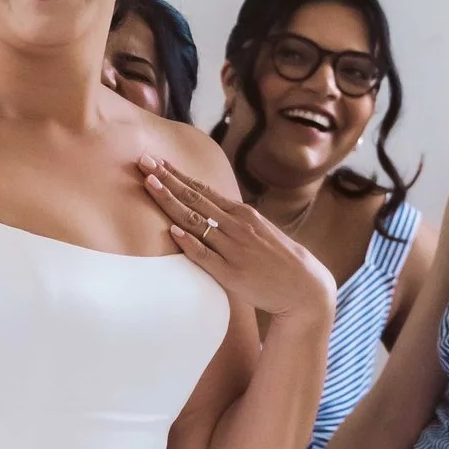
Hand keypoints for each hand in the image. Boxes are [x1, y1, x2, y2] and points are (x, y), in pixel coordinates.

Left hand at [139, 157, 335, 323]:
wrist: (304, 286)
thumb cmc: (278, 259)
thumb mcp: (258, 230)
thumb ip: (234, 220)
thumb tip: (210, 210)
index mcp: (242, 214)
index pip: (203, 190)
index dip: (177, 175)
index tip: (156, 161)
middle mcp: (237, 226)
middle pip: (194, 199)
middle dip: (167, 179)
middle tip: (144, 162)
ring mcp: (233, 248)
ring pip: (195, 221)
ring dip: (171, 202)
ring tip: (149, 185)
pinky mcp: (231, 273)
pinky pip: (205, 255)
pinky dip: (189, 242)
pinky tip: (173, 230)